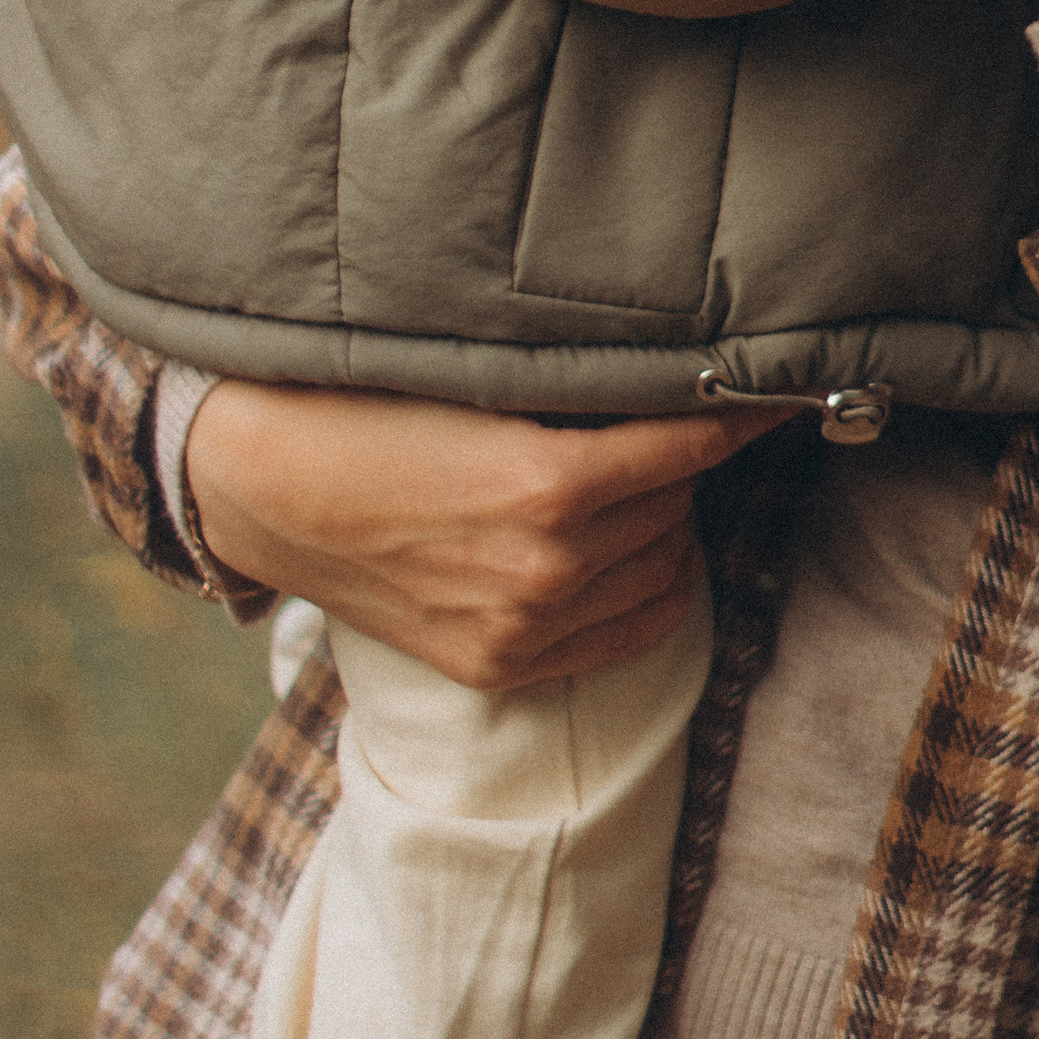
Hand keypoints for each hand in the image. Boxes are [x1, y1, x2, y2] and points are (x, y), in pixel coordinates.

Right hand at [185, 382, 785, 693]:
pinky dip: (651, 584)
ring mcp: (528, 626)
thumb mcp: (477, 378)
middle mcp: (550, 564)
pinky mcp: (503, 665)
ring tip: (630, 477)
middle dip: (679, 456)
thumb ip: (577, 388)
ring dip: (664, 519)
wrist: (255, 485)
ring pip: (666, 565)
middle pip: (680, 500)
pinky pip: (635, 629)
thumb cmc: (359, 405)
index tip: (783, 390)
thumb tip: (675, 374)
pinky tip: (633, 545)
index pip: (693, 441)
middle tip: (657, 418)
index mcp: (549, 481)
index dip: (744, 410)